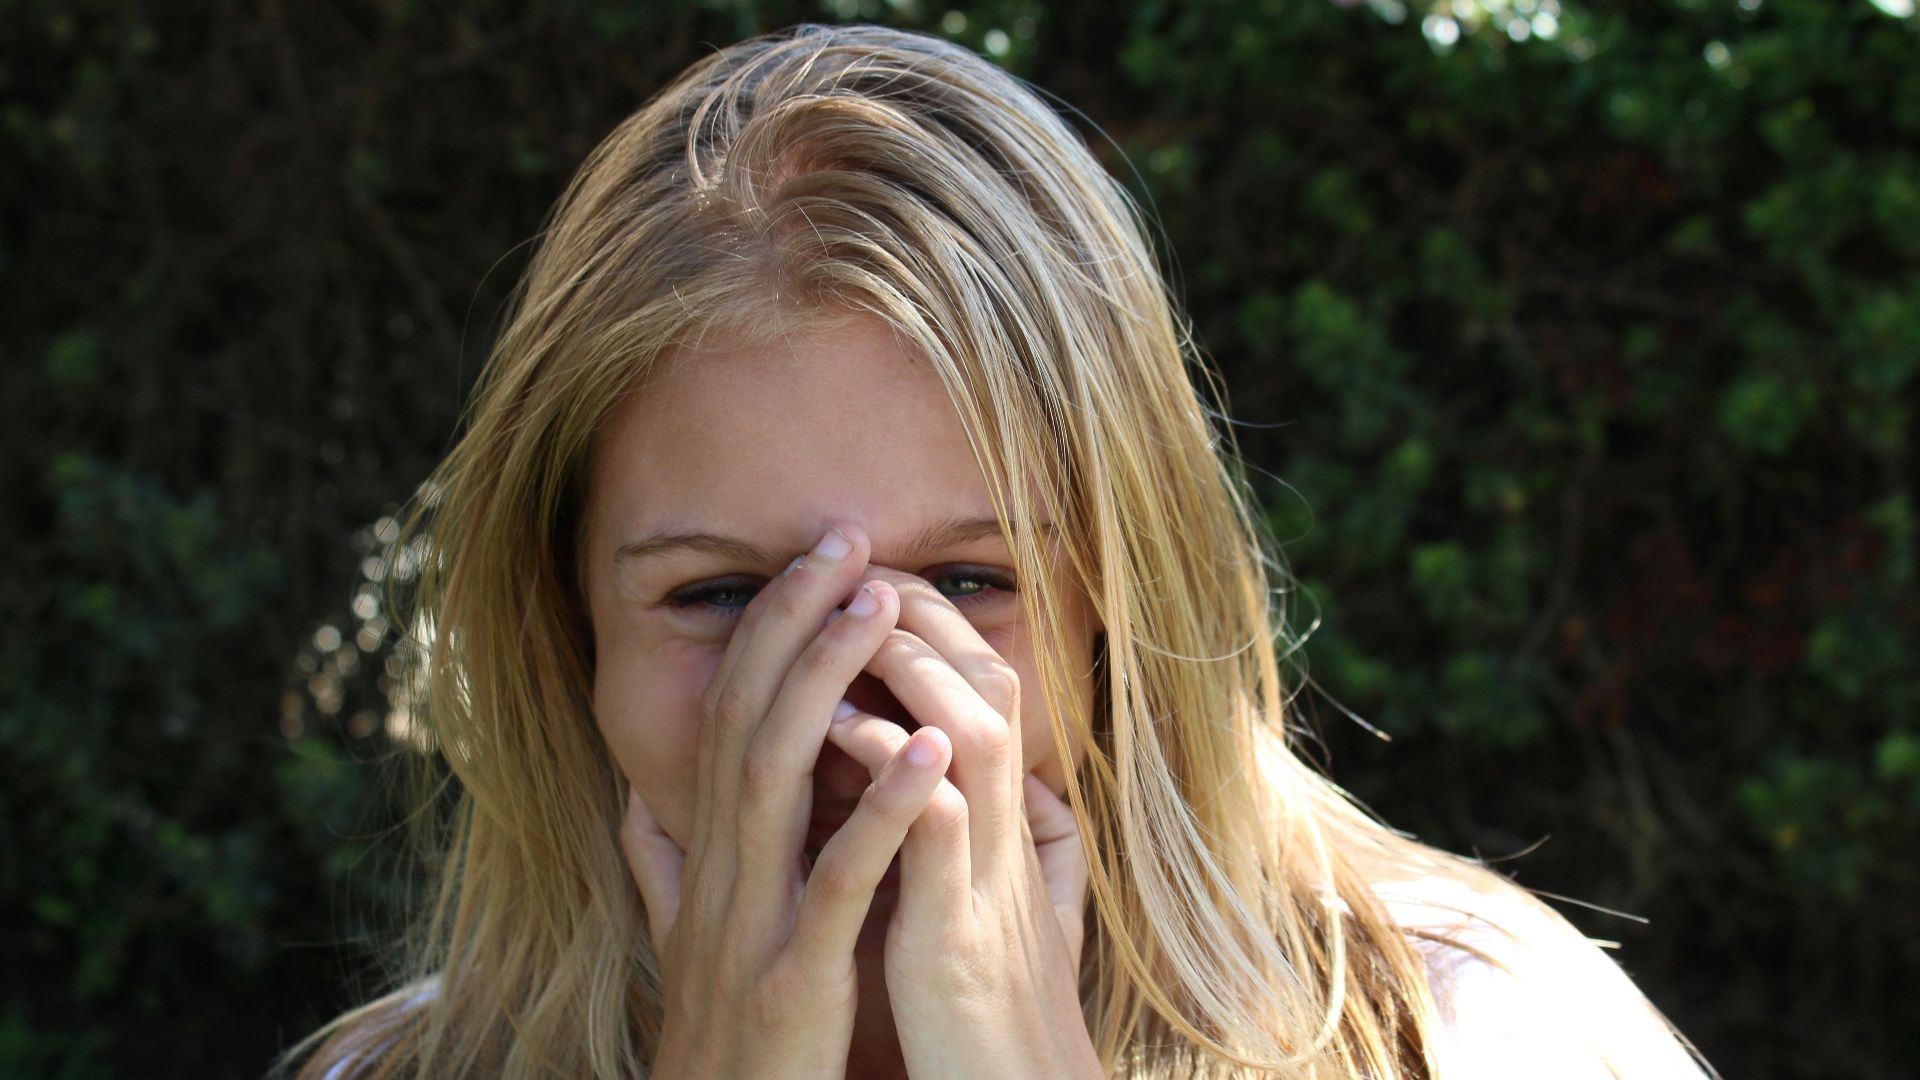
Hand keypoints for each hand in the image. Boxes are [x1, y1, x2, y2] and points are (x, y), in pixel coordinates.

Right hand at [618, 525, 950, 1077]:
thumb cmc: (718, 1037)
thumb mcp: (682, 943)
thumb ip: (659, 868)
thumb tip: (633, 800)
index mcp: (708, 856)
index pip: (732, 714)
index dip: (770, 629)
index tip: (818, 555)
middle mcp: (718, 871)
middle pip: (747, 717)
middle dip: (794, 621)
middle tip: (847, 537)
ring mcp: (749, 922)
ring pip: (776, 777)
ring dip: (828, 682)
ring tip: (881, 605)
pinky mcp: (790, 979)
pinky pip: (839, 883)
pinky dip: (882, 812)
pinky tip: (930, 751)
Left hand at [823, 566, 1101, 1079]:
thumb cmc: (986, 1018)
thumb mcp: (981, 913)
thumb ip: (974, 841)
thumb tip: (978, 785)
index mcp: (998, 826)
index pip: (979, 691)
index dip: (929, 627)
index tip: (868, 583)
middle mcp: (1006, 835)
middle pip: (987, 686)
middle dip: (924, 616)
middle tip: (860, 565)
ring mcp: (989, 881)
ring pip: (975, 734)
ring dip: (915, 670)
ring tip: (856, 618)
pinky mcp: (960, 935)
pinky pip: (939, 830)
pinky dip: (896, 773)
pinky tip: (842, 732)